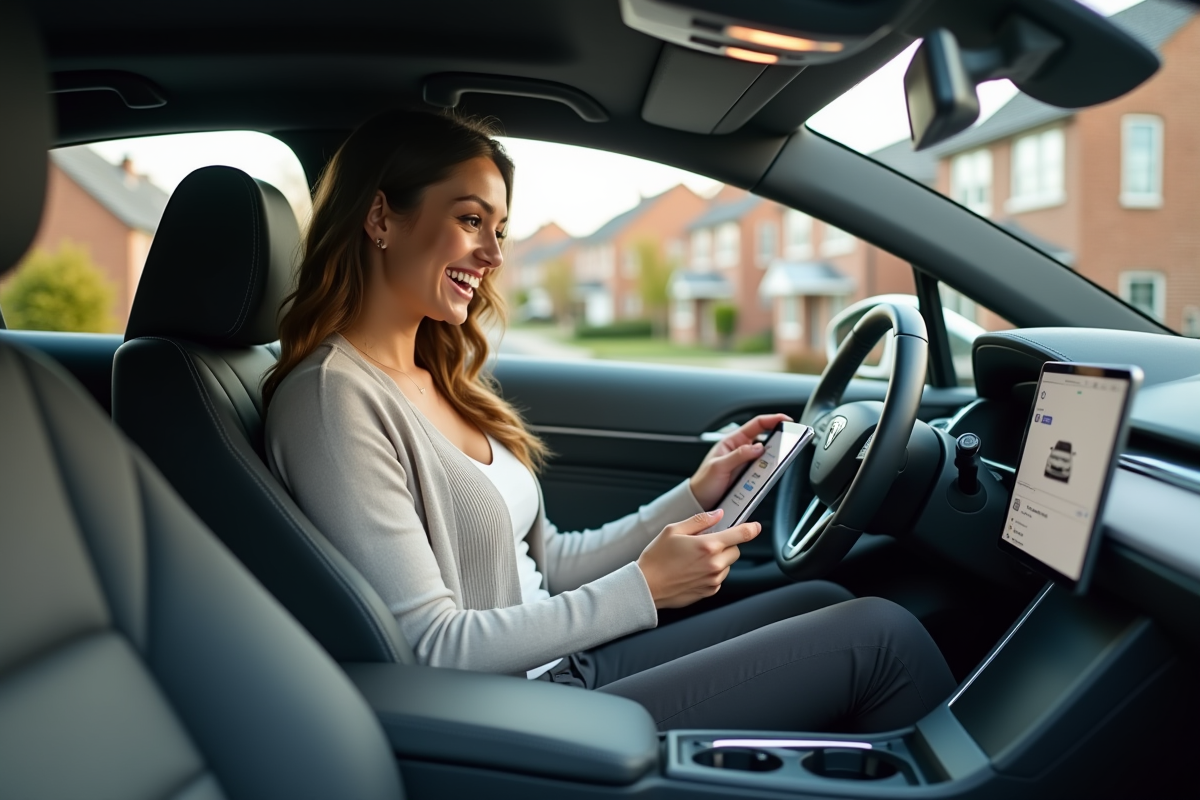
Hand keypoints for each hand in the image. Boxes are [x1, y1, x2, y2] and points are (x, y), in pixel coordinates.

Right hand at [636, 509, 761, 608]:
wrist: (646, 587)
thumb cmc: (656, 558)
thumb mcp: (673, 530)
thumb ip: (699, 520)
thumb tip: (718, 514)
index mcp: (707, 546)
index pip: (740, 535)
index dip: (751, 529)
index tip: (755, 526)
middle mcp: (714, 564)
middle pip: (736, 550)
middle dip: (726, 544)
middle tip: (705, 543)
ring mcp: (713, 580)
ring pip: (727, 565)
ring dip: (718, 559)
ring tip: (695, 558)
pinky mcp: (709, 592)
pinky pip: (718, 578)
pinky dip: (711, 572)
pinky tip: (693, 570)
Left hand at [689, 413, 792, 509]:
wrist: (698, 501)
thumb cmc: (703, 482)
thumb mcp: (718, 467)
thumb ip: (738, 455)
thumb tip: (758, 447)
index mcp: (732, 442)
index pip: (756, 425)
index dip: (772, 420)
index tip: (786, 421)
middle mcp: (740, 450)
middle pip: (765, 440)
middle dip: (777, 442)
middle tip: (787, 446)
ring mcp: (745, 464)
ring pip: (765, 458)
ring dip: (772, 461)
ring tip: (774, 465)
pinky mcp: (748, 477)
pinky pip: (762, 472)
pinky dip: (767, 473)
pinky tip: (766, 478)